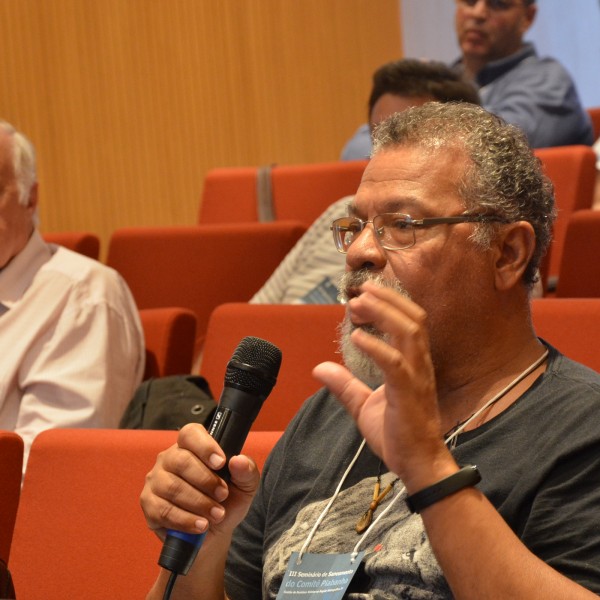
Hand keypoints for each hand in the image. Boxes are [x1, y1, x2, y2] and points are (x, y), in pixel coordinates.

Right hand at [140, 423, 259, 541]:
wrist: (215, 532)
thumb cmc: (228, 500)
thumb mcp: (245, 485)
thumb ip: (246, 470)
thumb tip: (238, 461)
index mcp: (191, 446)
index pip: (190, 434)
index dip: (205, 446)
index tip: (221, 462)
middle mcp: (169, 459)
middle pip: (181, 461)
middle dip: (206, 481)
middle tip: (223, 495)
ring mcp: (156, 481)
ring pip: (173, 487)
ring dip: (198, 503)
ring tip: (216, 514)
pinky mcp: (149, 505)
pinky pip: (164, 511)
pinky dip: (185, 520)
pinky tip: (201, 525)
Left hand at [313, 281, 453, 486]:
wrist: (418, 464)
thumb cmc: (397, 434)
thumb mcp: (364, 405)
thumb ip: (345, 385)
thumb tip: (320, 367)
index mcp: (413, 364)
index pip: (409, 322)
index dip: (390, 303)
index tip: (365, 293)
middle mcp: (419, 365)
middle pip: (413, 319)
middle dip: (388, 299)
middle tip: (361, 289)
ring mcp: (417, 377)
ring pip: (409, 332)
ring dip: (384, 313)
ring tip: (360, 303)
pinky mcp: (409, 393)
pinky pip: (395, 363)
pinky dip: (376, 347)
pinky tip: (357, 338)